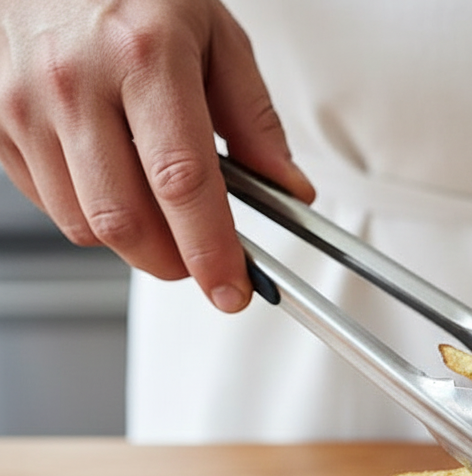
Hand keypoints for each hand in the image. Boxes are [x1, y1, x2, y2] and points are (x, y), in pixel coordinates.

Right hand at [0, 0, 314, 311]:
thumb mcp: (214, 36)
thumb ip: (254, 119)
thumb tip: (289, 189)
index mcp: (144, 56)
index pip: (183, 183)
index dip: (211, 249)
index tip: (232, 287)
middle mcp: (75, 81)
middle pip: (126, 219)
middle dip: (174, 262)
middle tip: (203, 263)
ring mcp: (23, 102)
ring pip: (83, 223)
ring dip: (133, 241)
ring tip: (160, 210)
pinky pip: (47, 203)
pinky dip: (89, 214)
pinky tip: (114, 181)